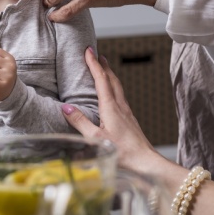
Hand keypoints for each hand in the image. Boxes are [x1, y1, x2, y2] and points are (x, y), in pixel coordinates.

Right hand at [61, 48, 158, 174]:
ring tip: (104, 68)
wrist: (147, 164)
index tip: (88, 50)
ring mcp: (127, 113)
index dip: (94, 63)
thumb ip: (81, 122)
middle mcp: (121, 106)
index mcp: (111, 107)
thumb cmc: (123, 154)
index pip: (101, 79)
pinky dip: (113, 87)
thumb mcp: (96, 139)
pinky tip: (111, 94)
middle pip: (112, 79)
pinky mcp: (130, 120)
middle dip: (103, 65)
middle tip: (96, 54)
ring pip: (118, 87)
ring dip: (109, 75)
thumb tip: (66, 107)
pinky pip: (120, 96)